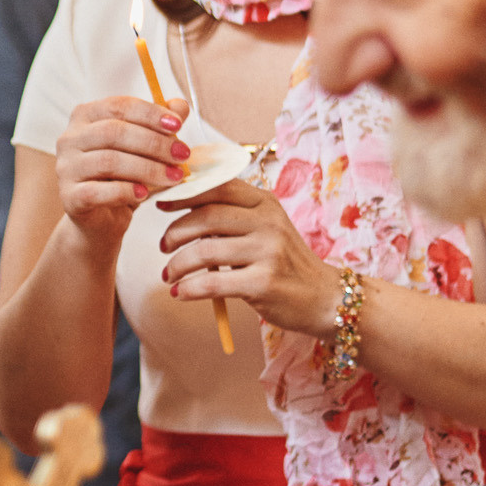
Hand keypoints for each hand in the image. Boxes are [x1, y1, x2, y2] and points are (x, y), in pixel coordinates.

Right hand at [55, 97, 191, 241]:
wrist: (103, 219)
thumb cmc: (123, 176)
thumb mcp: (145, 148)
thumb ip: (161, 125)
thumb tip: (180, 105)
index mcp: (85, 116)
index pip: (118, 106)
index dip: (149, 114)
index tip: (178, 125)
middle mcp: (69, 138)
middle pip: (113, 132)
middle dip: (154, 143)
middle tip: (182, 154)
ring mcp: (65, 168)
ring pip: (108, 161)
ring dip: (147, 168)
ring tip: (173, 176)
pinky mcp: (68, 197)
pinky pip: (98, 191)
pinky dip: (126, 191)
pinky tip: (145, 193)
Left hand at [155, 179, 340, 335]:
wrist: (325, 298)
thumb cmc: (286, 263)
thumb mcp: (266, 229)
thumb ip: (234, 217)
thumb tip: (184, 211)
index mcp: (265, 203)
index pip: (217, 187)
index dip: (183, 193)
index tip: (160, 202)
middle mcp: (268, 222)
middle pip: (206, 217)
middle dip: (175, 232)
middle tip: (163, 246)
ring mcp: (268, 252)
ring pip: (204, 250)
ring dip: (177, 264)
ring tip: (169, 275)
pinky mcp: (263, 282)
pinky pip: (213, 282)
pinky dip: (189, 288)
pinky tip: (180, 292)